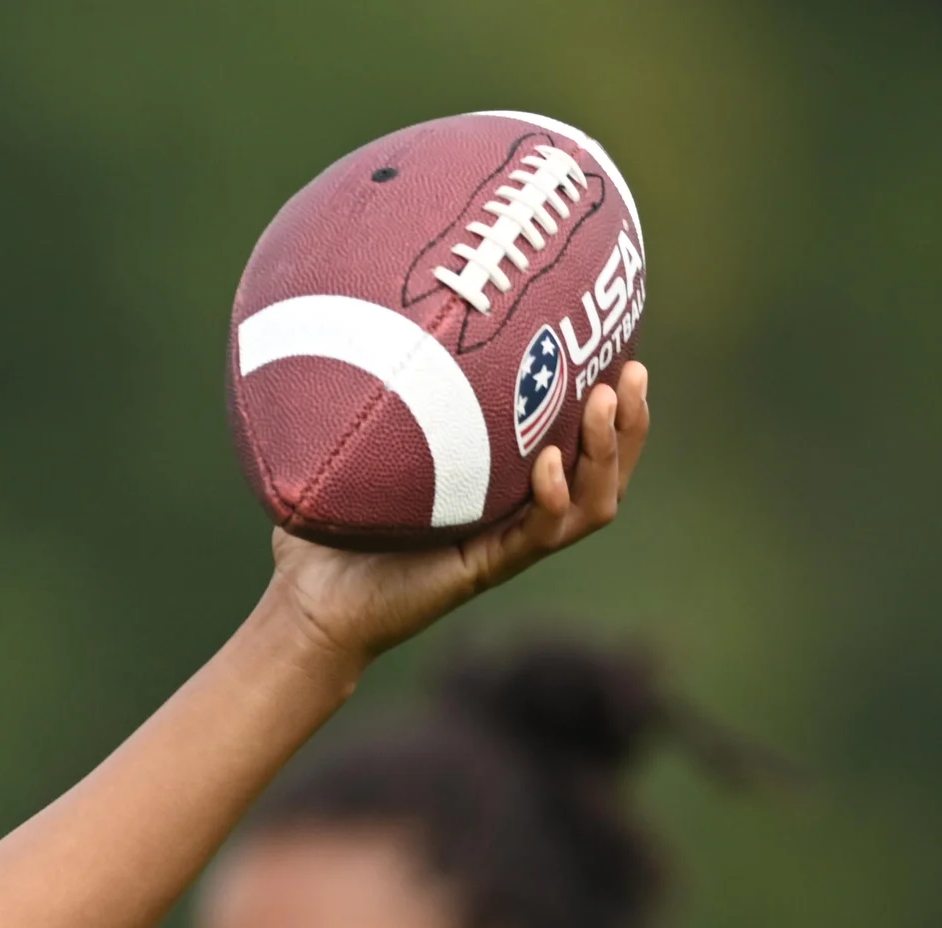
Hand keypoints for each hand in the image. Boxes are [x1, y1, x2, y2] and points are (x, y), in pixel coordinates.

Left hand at [267, 362, 650, 668]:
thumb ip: (377, 389)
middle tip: (633, 370)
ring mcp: (504, 542)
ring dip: (609, 453)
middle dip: (630, 421)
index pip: (578, 439)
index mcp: (501, 481)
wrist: (308, 602)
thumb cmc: (328, 524)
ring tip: (605, 401)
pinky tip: (550, 462)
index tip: (620, 346)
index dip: (609, 401)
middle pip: (604, 469)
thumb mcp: (358, 444)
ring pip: (591, 502)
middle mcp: (514, 511)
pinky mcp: (484, 568)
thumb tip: (363, 310)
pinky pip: (539, 535)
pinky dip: (552, 497)